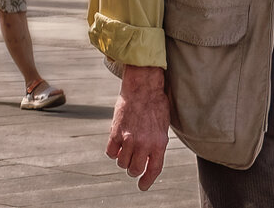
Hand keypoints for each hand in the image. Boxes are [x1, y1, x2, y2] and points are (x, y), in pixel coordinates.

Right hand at [106, 65, 169, 190]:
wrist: (143, 87)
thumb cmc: (156, 105)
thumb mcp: (163, 126)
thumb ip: (157, 144)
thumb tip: (151, 161)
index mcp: (159, 142)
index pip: (153, 170)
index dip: (147, 181)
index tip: (143, 186)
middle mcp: (144, 143)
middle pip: (134, 170)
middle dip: (134, 169)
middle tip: (135, 161)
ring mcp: (129, 138)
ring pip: (121, 163)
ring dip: (124, 159)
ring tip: (128, 148)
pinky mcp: (115, 133)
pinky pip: (111, 153)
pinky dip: (114, 151)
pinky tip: (119, 143)